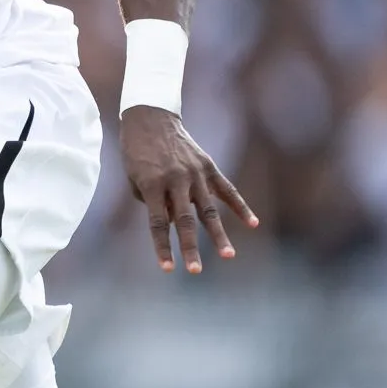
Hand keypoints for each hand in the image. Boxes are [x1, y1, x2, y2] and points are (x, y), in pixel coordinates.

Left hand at [122, 106, 257, 274]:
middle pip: (186, 221)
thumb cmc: (136, 151)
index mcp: (153, 184)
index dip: (163, 247)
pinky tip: (252, 224)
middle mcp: (176, 180)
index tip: (168, 268)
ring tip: (228, 256)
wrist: (150, 117)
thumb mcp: (134, 177)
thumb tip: (175, 221)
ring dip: (218, 235)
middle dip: (190, 248)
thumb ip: (153, 202)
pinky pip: (227, 189)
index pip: (158, 224)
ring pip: (210, 210)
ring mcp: (195, 173)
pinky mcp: (208, 165)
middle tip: (195, 271)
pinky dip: (240, 206)